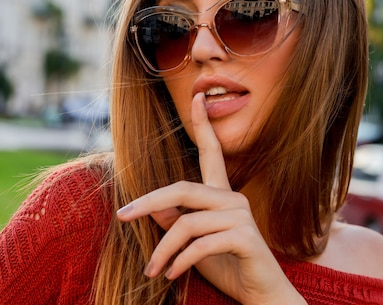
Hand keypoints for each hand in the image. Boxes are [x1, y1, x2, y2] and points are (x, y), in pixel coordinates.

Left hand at [117, 93, 306, 304]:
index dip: (204, 125)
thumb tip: (153, 208)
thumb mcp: (194, 244)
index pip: (212, 153)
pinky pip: (200, 245)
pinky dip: (180, 262)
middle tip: (122, 217)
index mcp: (223, 195)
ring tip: (153, 271)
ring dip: (163, 251)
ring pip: (186, 224)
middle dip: (148, 202)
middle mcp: (233, 199)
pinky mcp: (245, 238)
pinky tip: (172, 276)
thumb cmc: (227, 266)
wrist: (260, 295)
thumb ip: (178, 223)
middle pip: (182, 189)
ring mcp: (241, 217)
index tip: (197, 97)